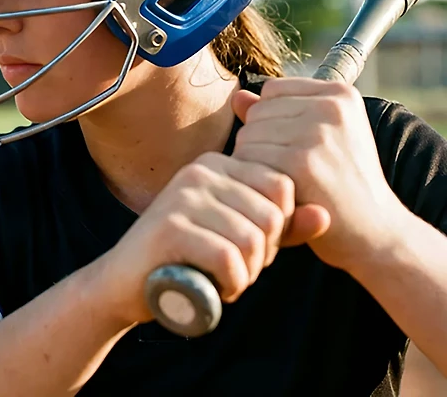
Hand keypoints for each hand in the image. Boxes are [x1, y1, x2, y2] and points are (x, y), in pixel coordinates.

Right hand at [92, 151, 327, 326]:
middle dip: (263, 253)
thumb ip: (283, 227)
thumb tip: (326, 215)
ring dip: (246, 273)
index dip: (278, 227)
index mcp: (217, 164)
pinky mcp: (172, 226)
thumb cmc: (189, 258)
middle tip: (236, 267)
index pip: (281, 186)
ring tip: (222, 276)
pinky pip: (229, 259)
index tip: (251, 247)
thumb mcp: (240, 237)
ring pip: (253, 239)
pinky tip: (212, 286)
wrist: (125, 282)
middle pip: (272, 214)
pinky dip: (230, 284)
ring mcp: (183, 195)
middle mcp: (200, 171)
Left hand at [232, 78, 405, 272]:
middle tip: (290, 172)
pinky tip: (279, 196)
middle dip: (262, 143)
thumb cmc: (343, 184)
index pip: (272, 90)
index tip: (297, 148)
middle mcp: (331, 106)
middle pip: (257, 113)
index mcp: (340, 94)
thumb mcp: (322, 138)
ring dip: (255, 163)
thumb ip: (280, 112)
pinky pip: (249, 160)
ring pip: (248, 136)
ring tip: (287, 183)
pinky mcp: (302, 163)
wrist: (378, 235)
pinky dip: (255, 182)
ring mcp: (317, 134)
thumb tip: (237, 97)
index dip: (272, 121)